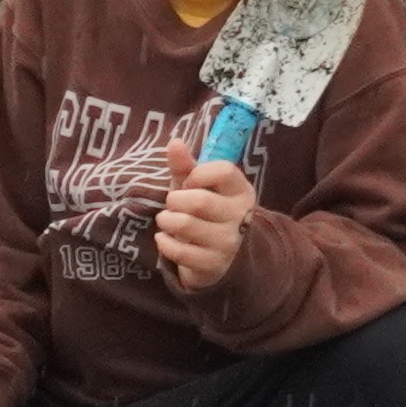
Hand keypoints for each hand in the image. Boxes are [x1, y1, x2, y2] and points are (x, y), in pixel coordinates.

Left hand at [150, 153, 259, 297]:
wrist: (218, 257)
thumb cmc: (205, 213)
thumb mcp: (197, 187)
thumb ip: (186, 166)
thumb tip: (174, 142)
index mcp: (241, 191)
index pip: (224, 171)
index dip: (198, 174)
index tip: (189, 183)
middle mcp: (240, 217)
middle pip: (199, 201)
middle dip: (175, 200)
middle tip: (172, 204)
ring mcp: (229, 243)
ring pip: (186, 225)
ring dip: (166, 220)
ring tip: (166, 220)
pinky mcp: (213, 265)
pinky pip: (179, 251)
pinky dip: (164, 242)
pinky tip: (165, 238)